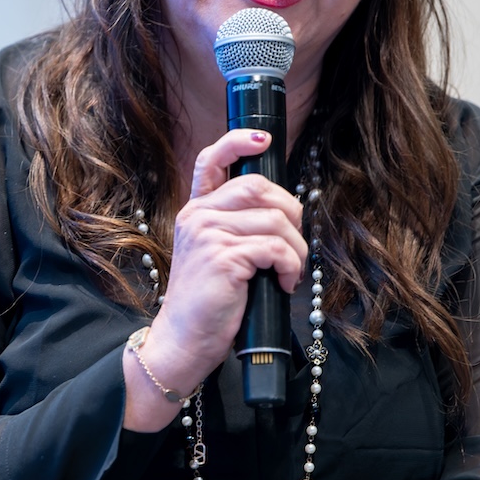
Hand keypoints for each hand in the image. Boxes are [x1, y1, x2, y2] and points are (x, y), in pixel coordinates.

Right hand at [122, 129, 304, 430]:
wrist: (183, 339)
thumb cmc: (208, 300)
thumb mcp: (216, 253)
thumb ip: (236, 226)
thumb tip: (282, 211)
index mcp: (195, 210)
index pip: (211, 160)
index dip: (238, 142)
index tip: (262, 140)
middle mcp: (197, 216)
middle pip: (258, 187)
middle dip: (290, 211)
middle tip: (294, 241)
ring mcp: (208, 236)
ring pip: (274, 220)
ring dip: (296, 248)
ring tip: (289, 271)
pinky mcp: (223, 258)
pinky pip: (275, 248)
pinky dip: (291, 266)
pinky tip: (283, 282)